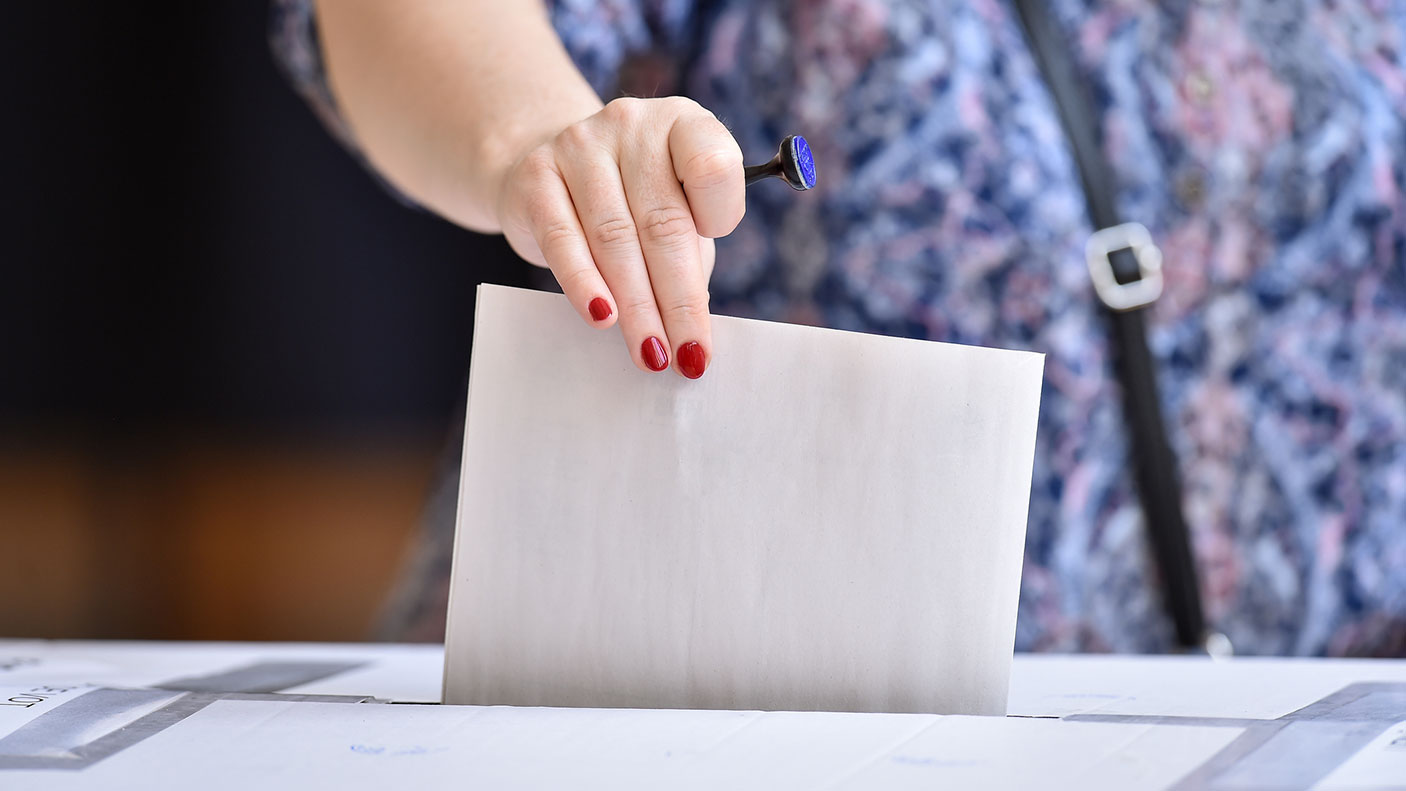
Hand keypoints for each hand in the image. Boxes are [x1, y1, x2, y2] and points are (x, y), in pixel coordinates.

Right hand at [494, 97, 745, 378]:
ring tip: (652, 354)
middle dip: (679, 300)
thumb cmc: (630, 202)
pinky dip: (585, 284)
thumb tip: (693, 330)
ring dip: (638, 307)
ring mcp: (580, 145)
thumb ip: (690, 254)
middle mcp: (632, 125)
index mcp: (683, 123)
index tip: (715, 273)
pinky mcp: (536, 176)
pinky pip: (564, 239)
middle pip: (663, 223)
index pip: (713, 165)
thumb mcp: (673, 211)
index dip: (722, 218)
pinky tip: (603, 318)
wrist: (545, 169)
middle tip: (690, 357)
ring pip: (615, 239)